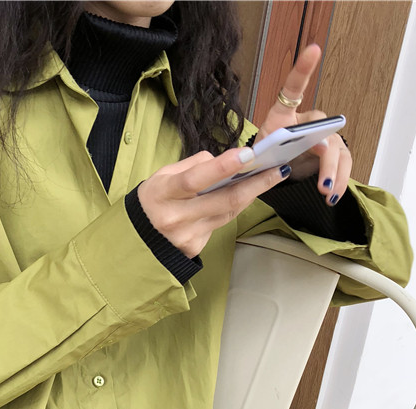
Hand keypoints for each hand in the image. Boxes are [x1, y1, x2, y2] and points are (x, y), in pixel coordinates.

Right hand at [138, 148, 290, 258]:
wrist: (137, 239)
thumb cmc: (152, 201)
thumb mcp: (162, 177)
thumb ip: (192, 167)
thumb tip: (223, 161)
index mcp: (163, 193)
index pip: (194, 180)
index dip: (221, 167)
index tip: (247, 155)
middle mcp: (175, 217)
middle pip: (222, 200)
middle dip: (254, 184)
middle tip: (278, 169)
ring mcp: (186, 236)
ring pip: (227, 212)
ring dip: (250, 194)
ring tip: (270, 177)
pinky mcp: (195, 248)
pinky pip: (219, 224)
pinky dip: (231, 209)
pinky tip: (242, 197)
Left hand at [256, 44, 351, 205]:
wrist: (272, 170)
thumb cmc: (263, 157)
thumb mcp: (259, 157)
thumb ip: (265, 155)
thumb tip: (281, 157)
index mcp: (283, 115)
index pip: (293, 88)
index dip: (303, 69)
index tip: (313, 49)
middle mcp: (309, 121)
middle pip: (324, 134)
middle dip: (326, 160)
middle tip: (322, 182)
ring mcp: (324, 137)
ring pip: (337, 152)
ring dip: (335, 175)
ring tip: (327, 193)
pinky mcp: (332, 153)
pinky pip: (341, 166)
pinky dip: (338, 182)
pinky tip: (332, 196)